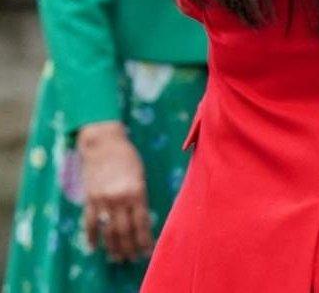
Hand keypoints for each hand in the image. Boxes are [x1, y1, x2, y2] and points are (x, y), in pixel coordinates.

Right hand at [78, 121, 153, 261]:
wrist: (103, 143)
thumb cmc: (127, 156)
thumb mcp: (140, 174)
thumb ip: (139, 196)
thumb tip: (139, 218)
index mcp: (137, 191)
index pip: (142, 222)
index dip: (144, 239)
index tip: (147, 251)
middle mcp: (120, 198)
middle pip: (125, 231)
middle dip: (129, 247)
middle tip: (132, 258)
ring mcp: (103, 200)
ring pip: (108, 231)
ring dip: (113, 247)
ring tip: (118, 257)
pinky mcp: (89, 199)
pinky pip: (90, 223)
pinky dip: (91, 237)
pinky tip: (94, 247)